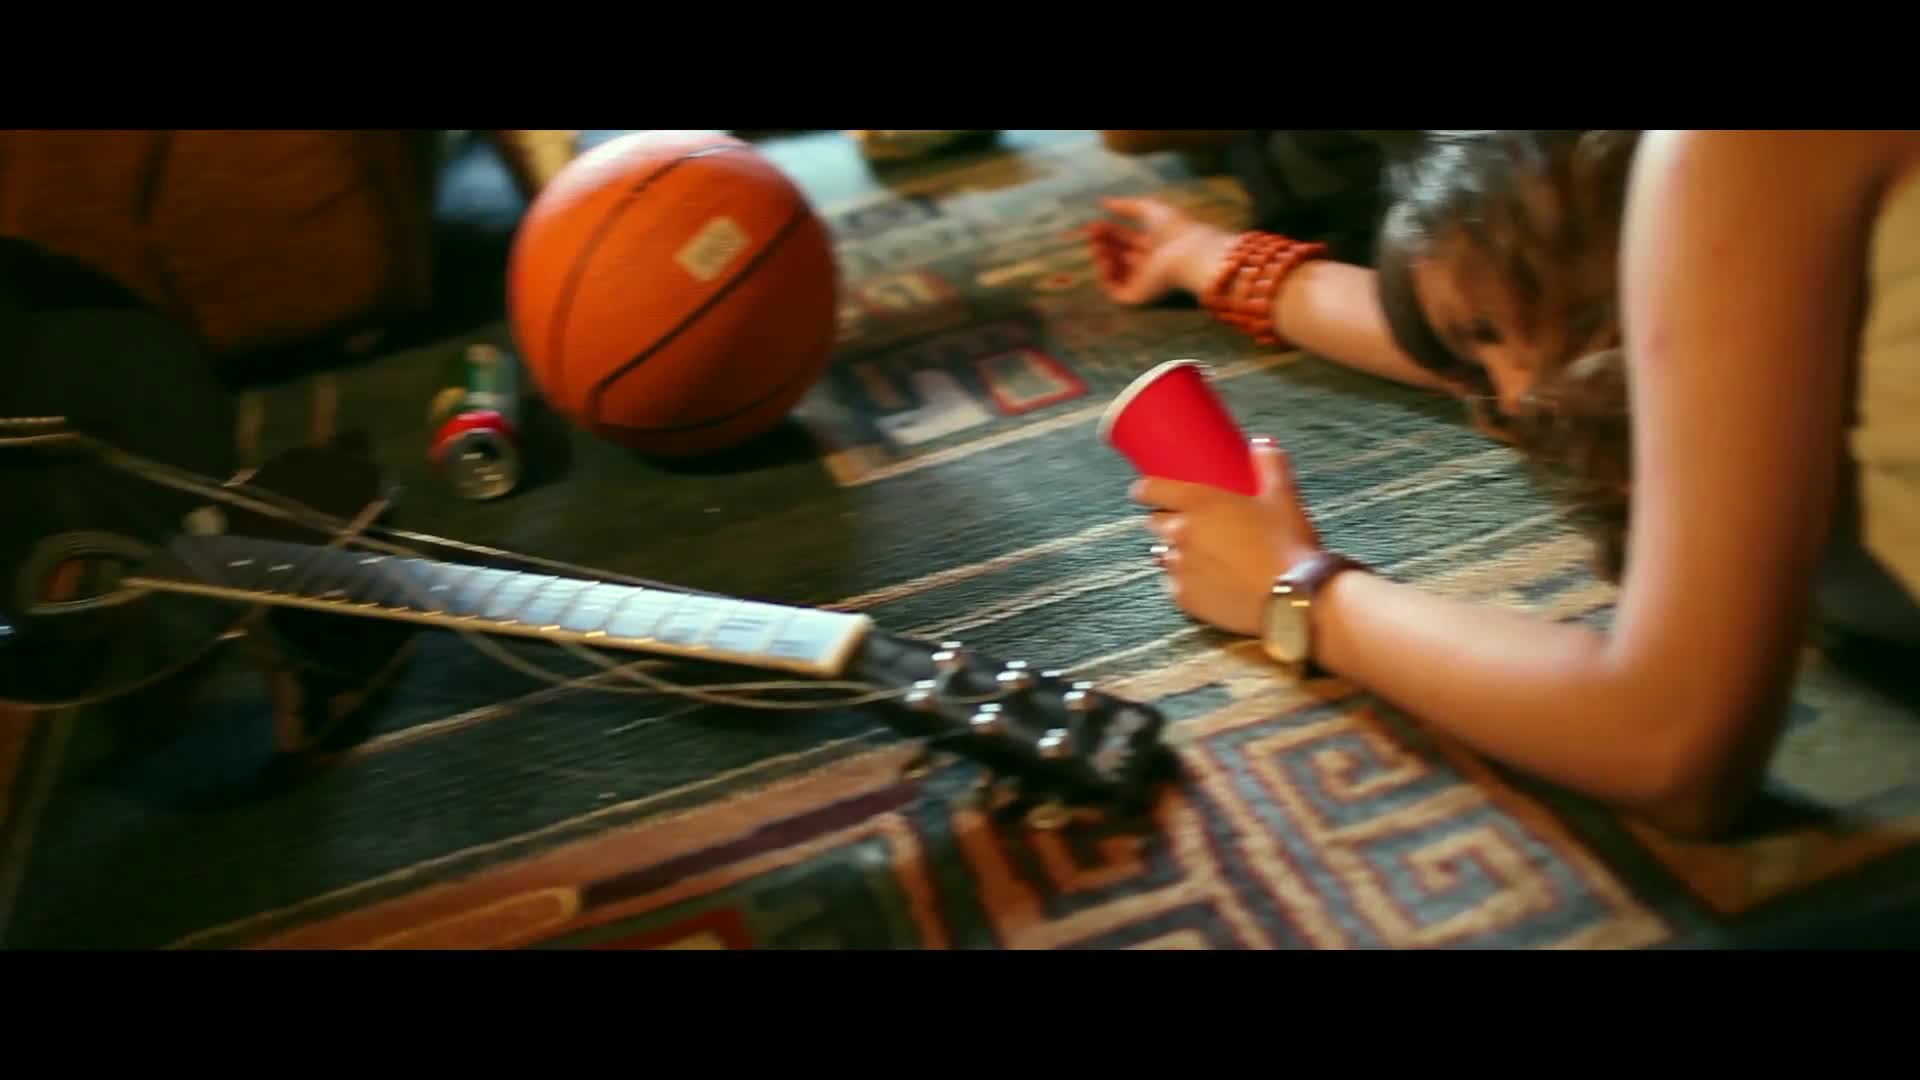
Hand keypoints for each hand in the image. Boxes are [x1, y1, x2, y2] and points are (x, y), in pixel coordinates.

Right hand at [1087, 196, 1236, 306]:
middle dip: (1102, 242)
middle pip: (1118, 254)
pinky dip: (1105, 276)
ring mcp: (1143, 281)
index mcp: (1155, 244)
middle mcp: (1149, 264)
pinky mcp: (1137, 296)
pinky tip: (1105, 261)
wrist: (1186, 254)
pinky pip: (1114, 289)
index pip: (1126, 238)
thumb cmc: (1174, 229)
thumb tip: (1103, 202)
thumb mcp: (1149, 209)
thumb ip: (1126, 206)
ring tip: (1096, 247)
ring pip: (1114, 272)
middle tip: (1090, 233)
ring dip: (1102, 258)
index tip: (1092, 223)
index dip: (1109, 230)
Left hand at [1134, 438, 1323, 635]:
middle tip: (1188, 524)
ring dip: (1178, 553)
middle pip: (1155, 523)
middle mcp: (1181, 533)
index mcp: (1199, 503)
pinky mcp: (1184, 598)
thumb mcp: (1283, 497)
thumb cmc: (1287, 544)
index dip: (1145, 490)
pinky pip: (1175, 585)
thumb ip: (1270, 466)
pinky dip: (1186, 582)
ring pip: (1164, 555)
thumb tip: (1263, 444)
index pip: (1150, 490)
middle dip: (1166, 521)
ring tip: (1203, 557)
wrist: (1293, 597)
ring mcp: (1179, 567)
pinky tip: (1206, 582)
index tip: (1145, 492)